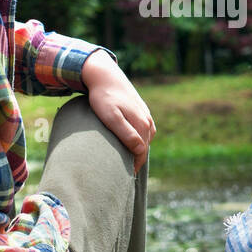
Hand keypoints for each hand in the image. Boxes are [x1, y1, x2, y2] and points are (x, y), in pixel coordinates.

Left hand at [82, 51, 155, 173]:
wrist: (104, 74)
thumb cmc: (104, 97)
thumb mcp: (111, 117)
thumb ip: (126, 133)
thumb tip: (140, 150)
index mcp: (142, 124)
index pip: (142, 152)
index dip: (134, 166)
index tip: (125, 177)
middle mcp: (147, 120)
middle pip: (145, 146)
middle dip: (137, 159)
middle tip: (124, 172)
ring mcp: (145, 113)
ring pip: (145, 138)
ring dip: (138, 149)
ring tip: (127, 159)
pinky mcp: (140, 109)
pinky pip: (143, 129)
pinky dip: (138, 138)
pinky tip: (129, 141)